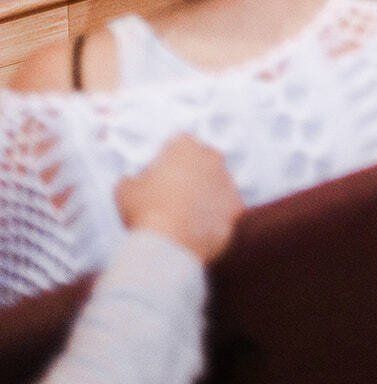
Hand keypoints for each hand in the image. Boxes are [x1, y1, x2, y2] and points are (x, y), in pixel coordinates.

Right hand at [116, 135, 243, 264]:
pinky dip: (217, 218)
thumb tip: (133, 181)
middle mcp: (212, 157)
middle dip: (191, 175)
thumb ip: (131, 179)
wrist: (170, 245)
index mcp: (185, 146)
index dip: (167, 161)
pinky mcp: (237, 207)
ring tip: (186, 219)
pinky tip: (200, 232)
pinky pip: (227, 209)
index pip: (178, 145)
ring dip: (206, 196)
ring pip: (217, 185)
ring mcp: (228, 181)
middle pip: (202, 161)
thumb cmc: (146, 211)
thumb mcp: (124, 190)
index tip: (160, 179)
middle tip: (174, 198)